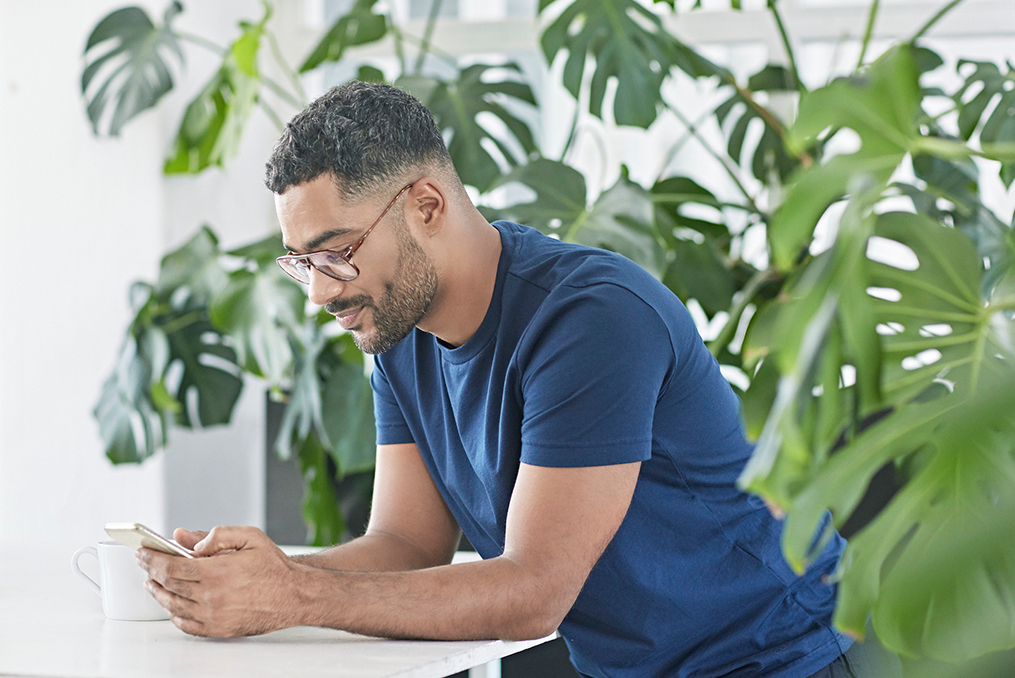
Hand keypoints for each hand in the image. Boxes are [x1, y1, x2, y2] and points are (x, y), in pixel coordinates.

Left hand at [137, 525, 305, 636]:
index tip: (142, 552)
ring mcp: (213, 616)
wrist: (295, 595)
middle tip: (144, 563)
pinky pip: (186, 624)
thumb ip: (216, 535)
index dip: (151, 558)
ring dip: (158, 593)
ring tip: (152, 583)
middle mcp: (211, 596)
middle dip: (151, 572)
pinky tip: (172, 605)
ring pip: (173, 606)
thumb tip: (185, 538)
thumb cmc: (274, 567)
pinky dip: (174, 614)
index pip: (170, 566)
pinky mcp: (219, 629)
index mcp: (216, 571)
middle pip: (168, 585)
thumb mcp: (249, 537)